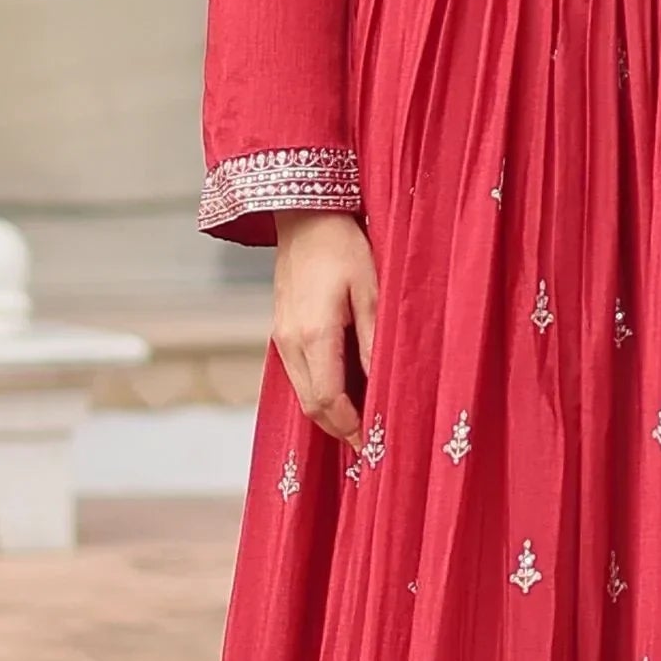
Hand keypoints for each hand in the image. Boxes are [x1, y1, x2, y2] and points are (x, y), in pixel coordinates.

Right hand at [271, 211, 376, 441]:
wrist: (303, 216)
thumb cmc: (343, 246)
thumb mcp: (371, 290)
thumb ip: (373, 341)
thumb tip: (380, 385)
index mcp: (314, 335)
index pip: (329, 401)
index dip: (351, 428)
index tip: (375, 444)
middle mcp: (290, 343)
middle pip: (311, 406)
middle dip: (340, 429)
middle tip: (370, 445)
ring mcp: (280, 338)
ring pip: (302, 394)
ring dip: (329, 414)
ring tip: (360, 424)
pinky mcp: (281, 331)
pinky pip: (298, 375)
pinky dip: (319, 392)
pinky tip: (343, 393)